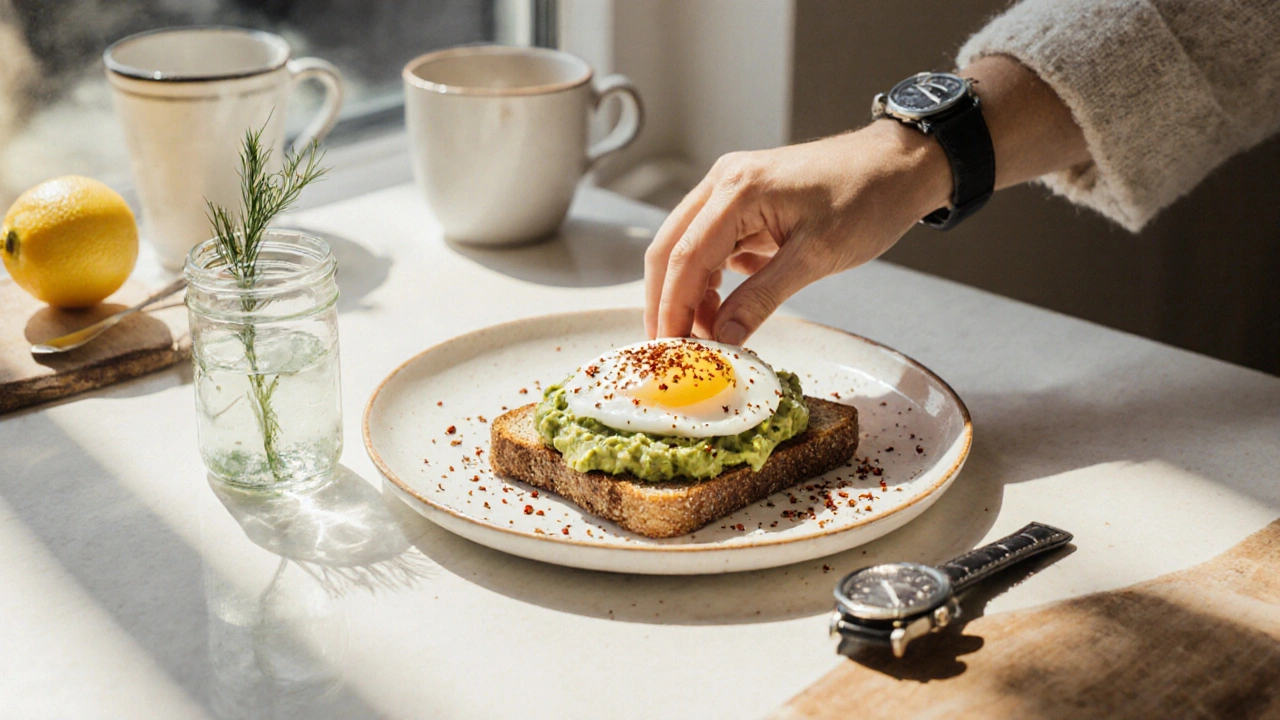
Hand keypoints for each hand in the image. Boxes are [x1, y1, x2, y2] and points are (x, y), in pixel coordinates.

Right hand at [643, 55, 1089, 343]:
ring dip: (687, 292)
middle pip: (670, 249)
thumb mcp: (815, 258)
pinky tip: (723, 309)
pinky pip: (710, 243)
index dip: (671, 308)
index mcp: (738, 190)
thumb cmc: (867, 199)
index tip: (666, 349)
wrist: (901, 165)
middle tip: (667, 350)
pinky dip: (709, 279)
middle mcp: (723, 182)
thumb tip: (722, 340)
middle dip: (665, 302)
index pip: (684, 257)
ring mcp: (729, 188)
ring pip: (685, 246)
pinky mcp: (742, 201)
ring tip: (701, 336)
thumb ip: (761, 299)